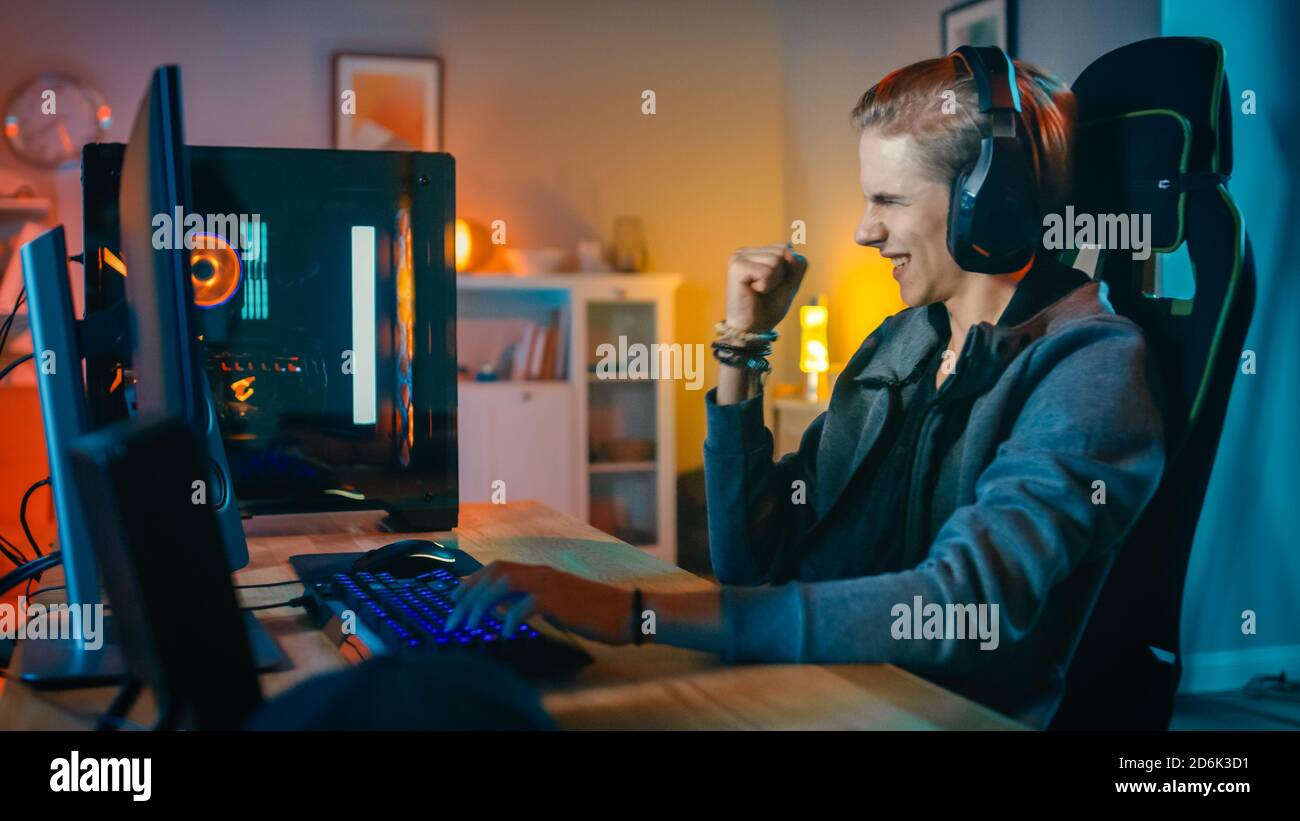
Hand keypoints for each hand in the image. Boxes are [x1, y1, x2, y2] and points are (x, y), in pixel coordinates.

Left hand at [444, 561, 635, 645]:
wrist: (627, 611)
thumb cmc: (594, 612)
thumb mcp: (557, 604)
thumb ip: (531, 601)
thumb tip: (504, 610)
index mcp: (540, 572)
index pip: (497, 567)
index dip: (472, 580)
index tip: (453, 597)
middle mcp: (541, 572)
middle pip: (494, 573)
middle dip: (468, 595)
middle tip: (452, 621)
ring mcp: (549, 584)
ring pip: (503, 582)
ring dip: (480, 604)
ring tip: (468, 626)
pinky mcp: (558, 600)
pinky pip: (526, 604)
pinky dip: (510, 618)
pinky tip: (503, 634)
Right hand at [725, 243, 807, 332]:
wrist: (753, 329)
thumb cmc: (769, 307)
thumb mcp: (792, 282)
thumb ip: (798, 264)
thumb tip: (789, 250)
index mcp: (756, 252)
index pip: (787, 248)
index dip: (788, 270)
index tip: (773, 285)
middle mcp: (745, 251)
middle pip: (782, 251)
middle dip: (781, 275)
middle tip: (765, 290)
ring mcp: (739, 257)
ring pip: (776, 260)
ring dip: (773, 281)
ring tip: (759, 291)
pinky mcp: (737, 267)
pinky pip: (766, 271)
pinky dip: (765, 285)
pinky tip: (753, 291)